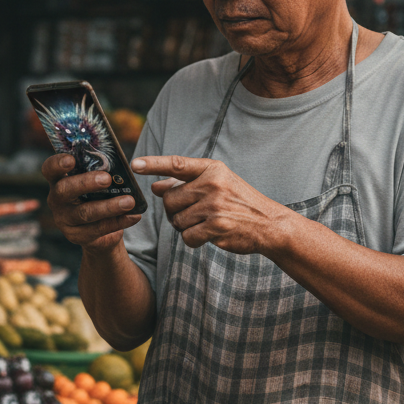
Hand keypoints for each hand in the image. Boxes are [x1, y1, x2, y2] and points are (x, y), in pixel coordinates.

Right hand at [43, 153, 141, 251]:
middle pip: (64, 190)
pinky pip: (98, 229)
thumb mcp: (94, 181)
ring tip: (129, 201)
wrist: (98, 228)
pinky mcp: (76, 236)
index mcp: (58, 180)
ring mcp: (64, 219)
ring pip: (84, 213)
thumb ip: (99, 172)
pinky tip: (133, 216)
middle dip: (85, 183)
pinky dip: (119, 222)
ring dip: (109, 207)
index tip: (71, 159)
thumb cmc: (97, 195)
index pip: (49, 169)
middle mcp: (56, 200)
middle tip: (107, 179)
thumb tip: (120, 167)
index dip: (57, 164)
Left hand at [133, 155, 284, 253]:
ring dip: (185, 227)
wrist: (269, 224)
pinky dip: (192, 240)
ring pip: (177, 220)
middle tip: (191, 214)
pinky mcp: (216, 226)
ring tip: (204, 223)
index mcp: (212, 169)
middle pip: (170, 200)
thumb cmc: (238, 202)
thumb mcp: (216, 185)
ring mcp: (215, 205)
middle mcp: (213, 184)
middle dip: (174, 211)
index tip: (134, 164)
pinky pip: (187, 236)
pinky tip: (207, 235)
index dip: (154, 164)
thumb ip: (186, 184)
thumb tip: (156, 187)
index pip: (177, 164)